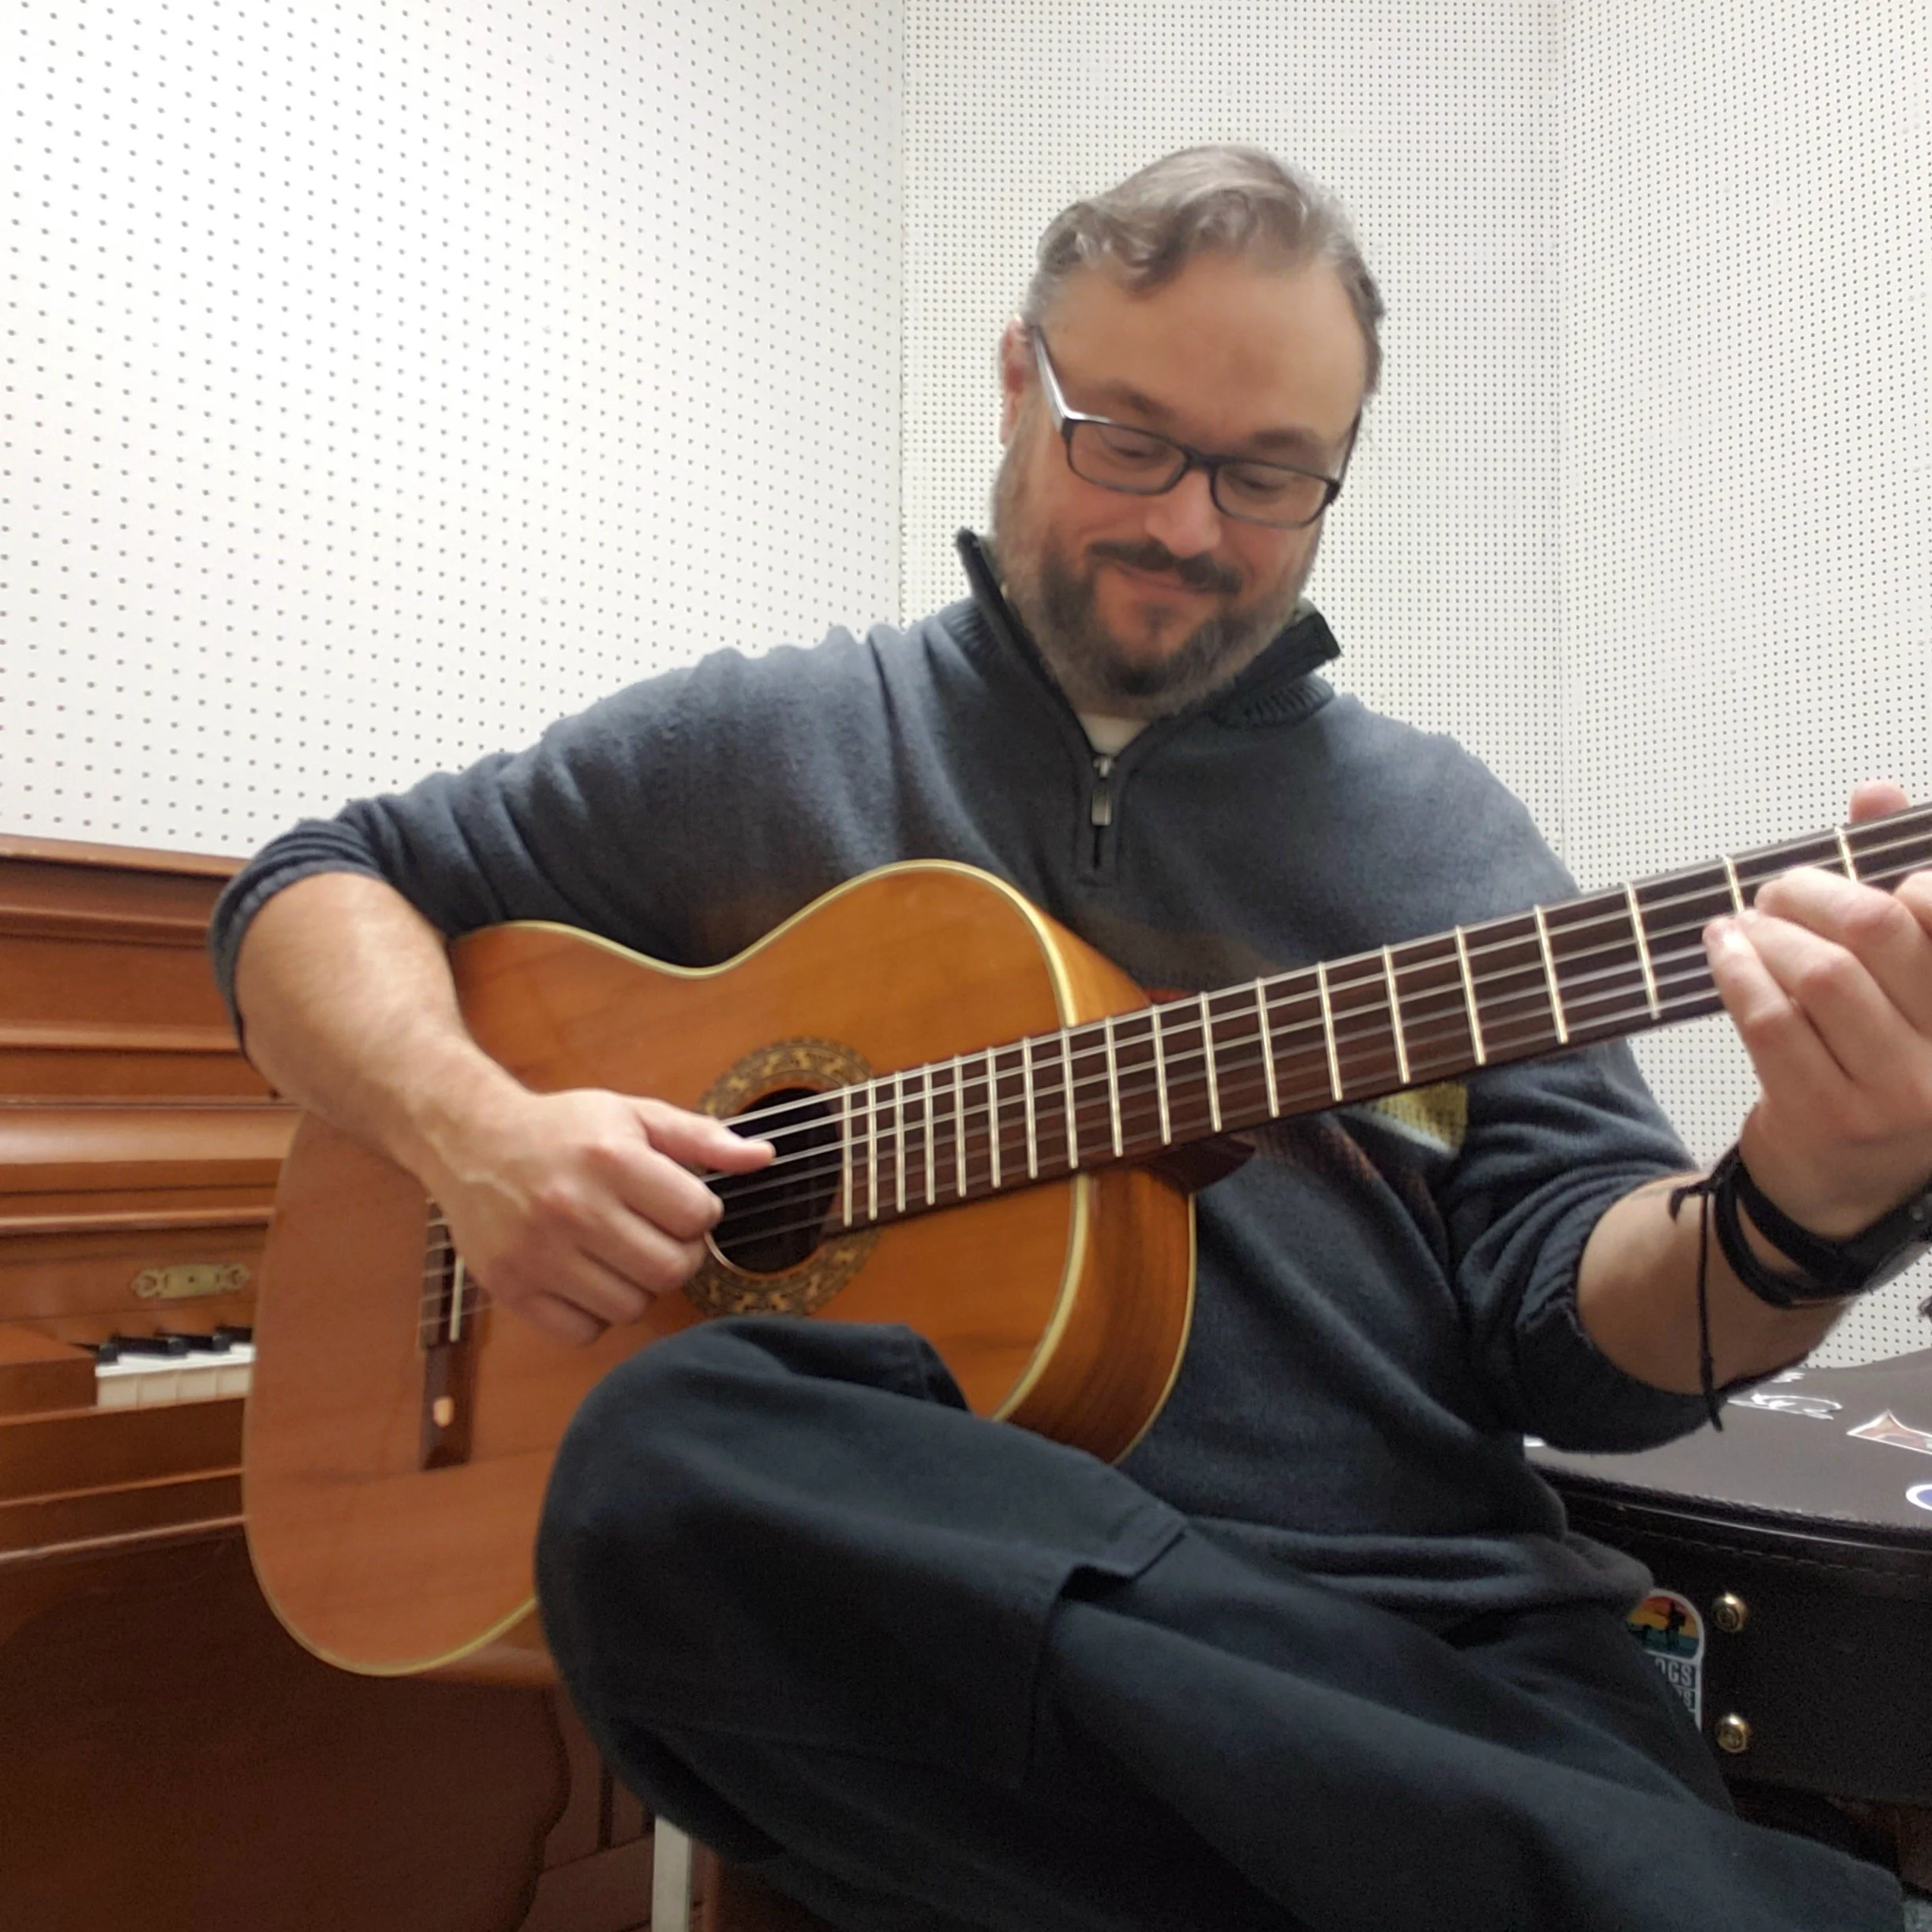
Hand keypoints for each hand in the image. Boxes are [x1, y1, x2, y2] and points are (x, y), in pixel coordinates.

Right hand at [420, 1087, 772, 1345]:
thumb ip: (702, 1138)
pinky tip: (585, 1275)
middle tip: (655, 1233)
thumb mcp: (634, 1116)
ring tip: (617, 1251)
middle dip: (677, 1254)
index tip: (677, 1202)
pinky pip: (584, 1332)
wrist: (470, 1140)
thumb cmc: (565, 1130)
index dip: (698, 1213)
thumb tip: (764, 1158)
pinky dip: (594, 1313)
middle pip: (669, 1269)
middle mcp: (572, 1208)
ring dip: (636, 1284)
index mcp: (610, 1159)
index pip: (697, 1217)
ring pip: (630, 1306)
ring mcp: (537, 1254)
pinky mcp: (511, 1289)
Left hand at [1706, 781, 1931, 1237]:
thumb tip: (1877, 790)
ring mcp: (1894, 1093)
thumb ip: (1903, 892)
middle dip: (1815, 891)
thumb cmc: (1880, 1068)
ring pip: (1820, 974)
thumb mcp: (1911, 986)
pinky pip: (1771, 1021)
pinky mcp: (1827, 1115)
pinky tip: (1723, 952)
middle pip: (1879, 931)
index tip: (1863, 876)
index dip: (1900, 878)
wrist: (1842, 1189)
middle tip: (1780, 890)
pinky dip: (1737, 973)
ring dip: (1768, 932)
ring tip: (1745, 923)